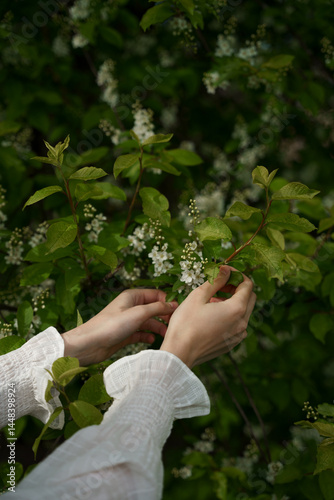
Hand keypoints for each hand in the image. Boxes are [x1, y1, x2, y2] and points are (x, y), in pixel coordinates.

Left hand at [61, 289, 177, 364]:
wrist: (90, 344)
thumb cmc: (111, 325)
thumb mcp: (138, 313)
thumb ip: (157, 308)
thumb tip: (173, 304)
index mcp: (132, 296)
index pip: (156, 294)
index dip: (167, 301)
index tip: (178, 311)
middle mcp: (131, 307)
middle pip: (153, 308)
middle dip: (164, 315)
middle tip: (174, 324)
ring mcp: (128, 321)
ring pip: (149, 322)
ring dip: (158, 327)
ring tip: (166, 335)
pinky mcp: (125, 334)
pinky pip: (141, 333)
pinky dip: (148, 336)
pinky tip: (153, 340)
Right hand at [160, 266, 255, 367]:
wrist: (179, 353)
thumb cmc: (186, 323)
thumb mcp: (199, 296)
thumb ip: (216, 280)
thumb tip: (226, 269)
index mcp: (236, 309)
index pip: (247, 285)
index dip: (236, 275)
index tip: (223, 272)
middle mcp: (242, 323)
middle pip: (250, 298)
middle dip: (237, 287)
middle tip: (220, 285)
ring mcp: (238, 335)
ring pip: (244, 312)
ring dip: (233, 301)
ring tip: (212, 300)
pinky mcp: (232, 343)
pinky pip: (238, 324)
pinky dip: (230, 315)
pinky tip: (212, 315)